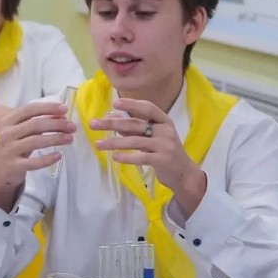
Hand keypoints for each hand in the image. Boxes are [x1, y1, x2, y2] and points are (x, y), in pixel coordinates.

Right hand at [0, 101, 75, 201]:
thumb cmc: (15, 145)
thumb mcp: (24, 131)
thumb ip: (40, 122)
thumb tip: (62, 115)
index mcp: (8, 121)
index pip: (29, 109)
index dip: (48, 107)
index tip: (65, 108)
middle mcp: (6, 133)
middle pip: (35, 125)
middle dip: (56, 124)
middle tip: (72, 127)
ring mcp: (8, 150)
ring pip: (35, 141)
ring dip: (55, 139)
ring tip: (69, 139)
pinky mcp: (13, 165)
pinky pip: (33, 162)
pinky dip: (47, 159)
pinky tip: (58, 155)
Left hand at [90, 98, 206, 215]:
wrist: (184, 174)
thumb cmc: (164, 152)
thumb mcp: (152, 138)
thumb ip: (135, 129)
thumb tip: (113, 118)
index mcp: (164, 121)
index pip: (147, 108)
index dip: (131, 104)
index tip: (114, 103)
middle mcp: (166, 130)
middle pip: (135, 124)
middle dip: (112, 123)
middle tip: (93, 124)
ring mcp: (165, 145)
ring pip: (135, 141)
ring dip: (114, 142)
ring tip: (98, 144)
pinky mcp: (163, 160)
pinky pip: (141, 157)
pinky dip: (127, 157)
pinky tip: (114, 157)